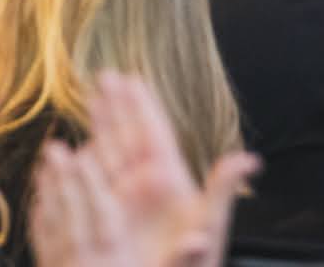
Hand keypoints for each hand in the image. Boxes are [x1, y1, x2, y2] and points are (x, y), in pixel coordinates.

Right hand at [29, 72, 258, 266]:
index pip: (154, 134)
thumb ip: (222, 191)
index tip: (131, 78)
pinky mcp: (110, 214)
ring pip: (110, 153)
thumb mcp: (211, 227)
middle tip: (106, 74)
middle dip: (117, 105)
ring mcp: (128, 199)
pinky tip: (73, 148)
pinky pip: (95, 181)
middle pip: (129, 136)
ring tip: (91, 97)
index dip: (142, 105)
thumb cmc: (197, 264)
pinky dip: (83, 161)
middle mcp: (148, 185)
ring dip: (100, 125)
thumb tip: (249, 160)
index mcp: (171, 180)